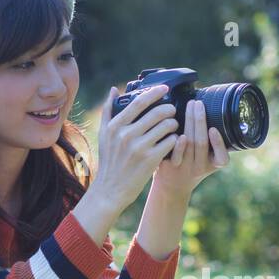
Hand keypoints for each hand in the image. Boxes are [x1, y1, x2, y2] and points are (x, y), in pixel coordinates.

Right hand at [92, 83, 180, 211]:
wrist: (111, 189)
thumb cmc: (109, 161)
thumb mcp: (104, 135)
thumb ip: (108, 111)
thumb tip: (113, 89)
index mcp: (115, 126)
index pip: (139, 102)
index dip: (154, 92)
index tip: (164, 88)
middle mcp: (126, 135)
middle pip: (157, 113)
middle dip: (169, 109)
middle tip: (172, 111)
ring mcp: (139, 148)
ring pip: (166, 126)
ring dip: (174, 124)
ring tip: (173, 126)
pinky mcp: (150, 160)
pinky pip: (170, 142)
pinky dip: (175, 139)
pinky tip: (173, 141)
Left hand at [152, 98, 229, 199]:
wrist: (171, 187)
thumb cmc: (190, 165)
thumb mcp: (205, 159)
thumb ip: (209, 142)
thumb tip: (207, 108)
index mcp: (212, 165)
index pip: (221, 159)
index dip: (219, 144)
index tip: (214, 129)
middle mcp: (199, 168)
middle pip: (201, 144)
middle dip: (200, 121)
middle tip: (198, 103)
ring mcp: (184, 168)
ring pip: (188, 144)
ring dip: (189, 122)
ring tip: (190, 105)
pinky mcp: (169, 167)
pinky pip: (173, 154)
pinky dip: (176, 141)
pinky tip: (175, 127)